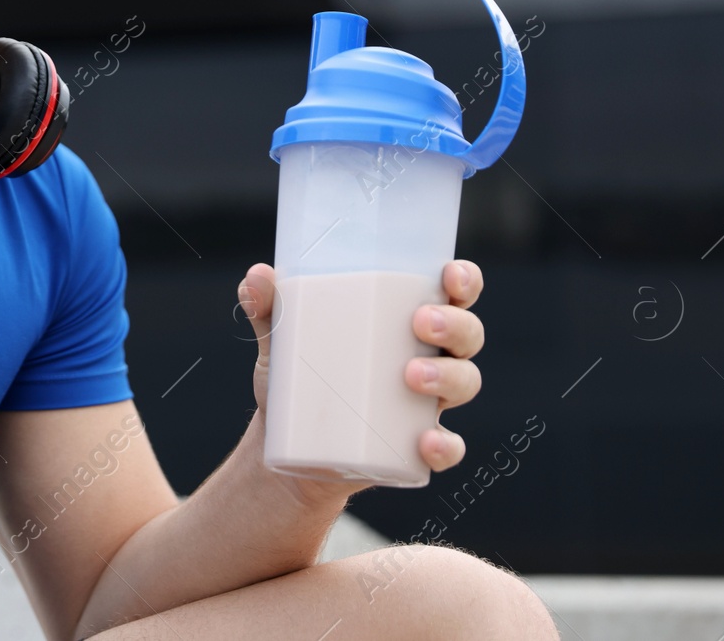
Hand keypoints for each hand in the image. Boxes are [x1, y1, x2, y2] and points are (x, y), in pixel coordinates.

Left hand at [236, 259, 485, 474]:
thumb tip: (256, 277)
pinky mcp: (417, 446)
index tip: (449, 273)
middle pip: (467, 335)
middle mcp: (430, 357)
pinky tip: (426, 441)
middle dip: (455, 324)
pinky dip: (444, 445)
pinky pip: (449, 447)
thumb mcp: (282, 343)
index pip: (452, 292)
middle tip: (421, 323)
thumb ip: (269, 309)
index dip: (463, 280)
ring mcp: (428, 404)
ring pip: (464, 382)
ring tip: (411, 376)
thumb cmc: (300, 380)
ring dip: (448, 377)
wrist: (291, 450)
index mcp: (407, 320)